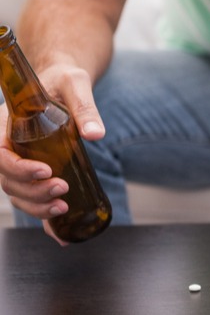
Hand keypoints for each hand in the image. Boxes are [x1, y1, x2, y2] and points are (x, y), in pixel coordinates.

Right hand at [0, 64, 104, 244]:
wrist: (62, 82)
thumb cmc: (63, 79)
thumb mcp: (75, 85)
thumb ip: (85, 107)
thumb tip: (96, 134)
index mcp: (6, 124)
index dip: (17, 168)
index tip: (46, 172)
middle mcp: (7, 145)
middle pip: (7, 179)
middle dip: (33, 191)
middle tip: (62, 190)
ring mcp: (20, 161)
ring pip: (17, 193)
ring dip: (36, 206)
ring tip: (63, 208)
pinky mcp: (36, 171)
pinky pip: (33, 197)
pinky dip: (44, 219)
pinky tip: (60, 235)